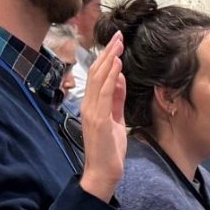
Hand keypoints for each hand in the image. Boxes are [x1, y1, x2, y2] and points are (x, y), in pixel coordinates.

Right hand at [80, 33, 128, 199]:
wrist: (103, 173)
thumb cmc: (109, 151)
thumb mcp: (116, 120)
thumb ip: (117, 100)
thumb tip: (120, 78)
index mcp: (92, 105)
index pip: (98, 76)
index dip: (107, 58)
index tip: (116, 43)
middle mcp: (88, 105)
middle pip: (97, 72)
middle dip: (108, 52)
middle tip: (118, 35)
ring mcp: (91, 112)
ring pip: (99, 79)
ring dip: (109, 59)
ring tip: (118, 43)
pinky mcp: (98, 119)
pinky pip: (105, 93)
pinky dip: (111, 77)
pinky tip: (117, 65)